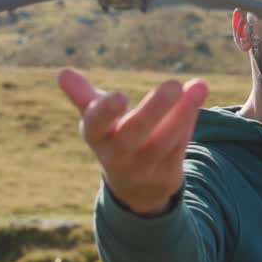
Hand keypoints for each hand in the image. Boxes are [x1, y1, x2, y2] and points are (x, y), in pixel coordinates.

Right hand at [57, 67, 208, 215]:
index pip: (95, 125)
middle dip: (153, 110)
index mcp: (96, 137)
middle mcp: (117, 156)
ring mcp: (143, 168)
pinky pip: (180, 146)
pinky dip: (190, 120)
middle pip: (134, 134)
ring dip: (182, 113)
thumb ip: (82, 95)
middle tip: (173, 85)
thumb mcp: (96, 120)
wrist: (134, 188)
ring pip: (164, 141)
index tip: (120, 96)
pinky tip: (198, 93)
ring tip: (198, 86)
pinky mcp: (167, 174)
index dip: (105, 112)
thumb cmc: (113, 139)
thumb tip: (62, 73)